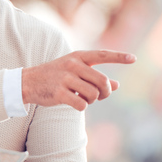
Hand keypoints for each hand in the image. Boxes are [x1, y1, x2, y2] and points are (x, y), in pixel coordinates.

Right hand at [21, 50, 135, 110]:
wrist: (28, 82)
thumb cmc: (54, 76)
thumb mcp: (74, 71)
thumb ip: (95, 76)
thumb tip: (117, 85)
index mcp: (77, 57)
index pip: (102, 55)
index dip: (119, 57)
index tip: (134, 59)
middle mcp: (73, 65)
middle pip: (102, 81)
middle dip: (105, 92)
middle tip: (101, 96)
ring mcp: (65, 79)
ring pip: (93, 94)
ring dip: (92, 100)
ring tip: (83, 98)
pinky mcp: (59, 93)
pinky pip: (81, 104)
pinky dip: (82, 106)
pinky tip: (75, 102)